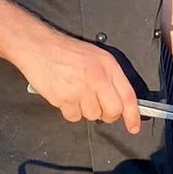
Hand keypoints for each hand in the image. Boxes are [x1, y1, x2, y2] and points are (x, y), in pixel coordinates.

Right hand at [15, 28, 140, 131]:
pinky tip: (66, 97)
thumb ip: (110, 76)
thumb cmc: (65, 50)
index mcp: (108, 65)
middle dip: (108, 115)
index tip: (133, 126)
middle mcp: (97, 78)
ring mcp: (81, 89)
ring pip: (93, 116)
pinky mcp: (64, 99)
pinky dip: (70, 111)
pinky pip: (74, 117)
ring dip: (86, 110)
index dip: (133, 115)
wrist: (38, 46)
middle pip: (113, 111)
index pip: (128, 95)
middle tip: (101, 110)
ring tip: (77, 94)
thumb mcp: (96, 56)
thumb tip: (119, 99)